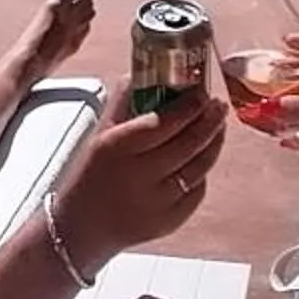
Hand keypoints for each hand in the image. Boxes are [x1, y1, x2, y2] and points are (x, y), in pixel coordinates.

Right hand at [51, 89, 226, 265]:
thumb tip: (145, 71)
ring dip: (213, 143)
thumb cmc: (90, 175)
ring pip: (198, 168)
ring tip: (217, 127)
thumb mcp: (100, 134)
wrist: (81, 227)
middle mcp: (137, 176)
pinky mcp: (168, 222)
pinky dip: (202, 172)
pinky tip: (202, 157)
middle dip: (209, 121)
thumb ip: (123, 102)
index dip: (188, 107)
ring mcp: (155, 202)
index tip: (201, 93)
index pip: (163, 123)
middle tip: (217, 106)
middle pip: (187, 144)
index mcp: (116, 149)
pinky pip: (196, 191)